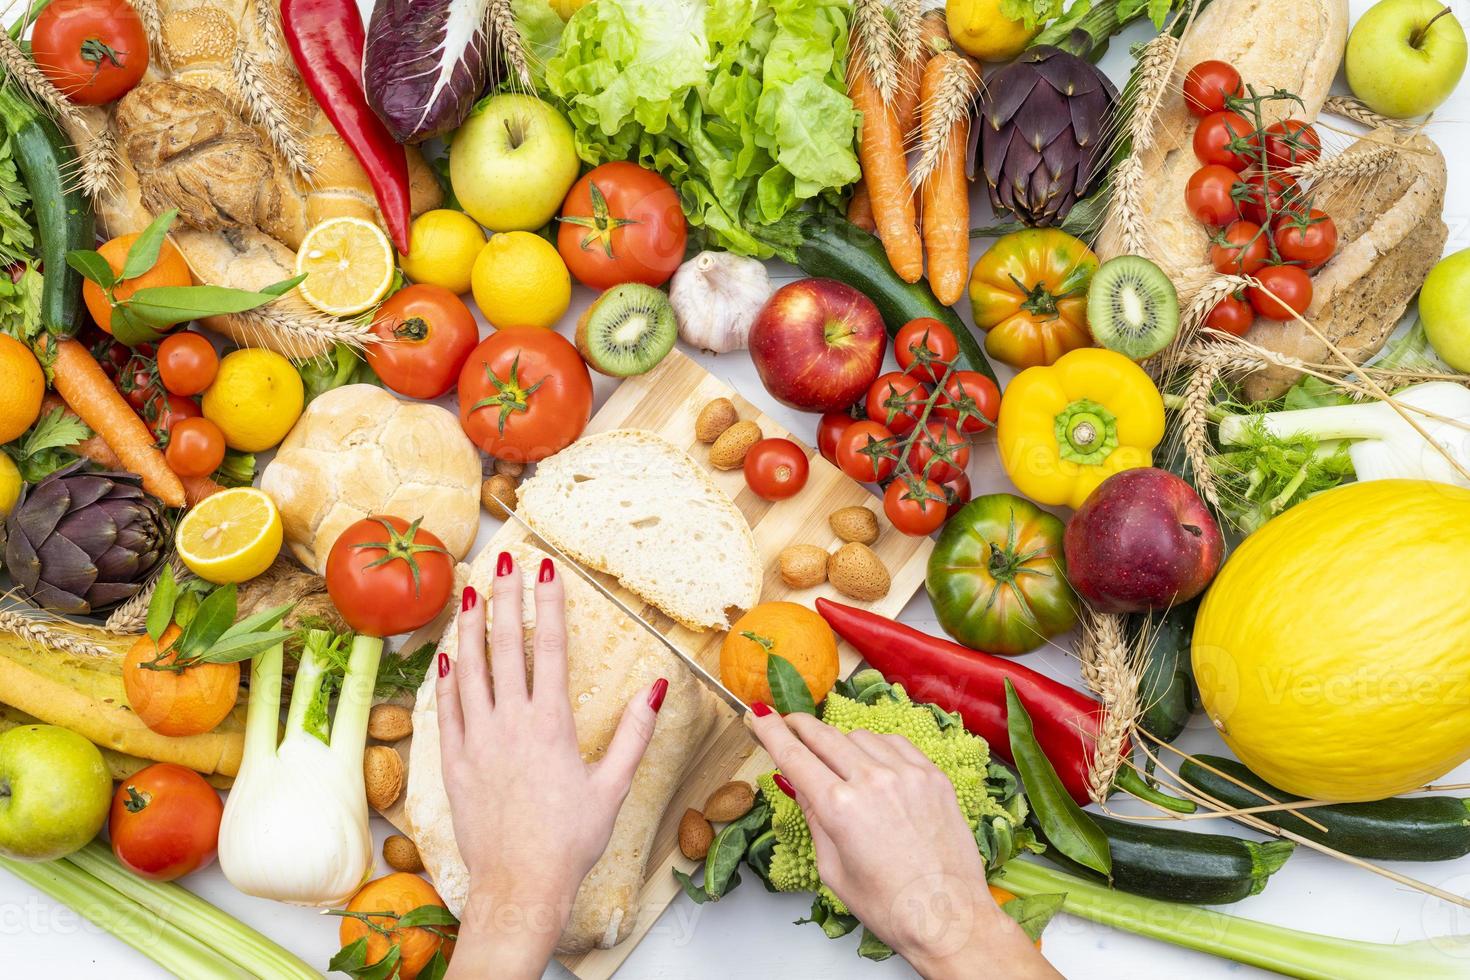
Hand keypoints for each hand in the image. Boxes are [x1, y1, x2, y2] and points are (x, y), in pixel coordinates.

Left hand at [438, 552, 665, 979]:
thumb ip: (633, 732)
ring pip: (471, 670)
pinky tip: (450, 655)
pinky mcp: (455, 763)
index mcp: (552, 724)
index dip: (549, 605)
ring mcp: (478, 741)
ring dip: (471, 627)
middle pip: (506, 646)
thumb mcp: (613, 786)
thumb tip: (657, 687)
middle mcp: (511, 723)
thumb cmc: (571, 840)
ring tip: (471, 592)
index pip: (551, 649)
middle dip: (504, 598)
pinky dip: (449, 678)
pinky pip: (449, 709)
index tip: (545, 570)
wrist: (519, 885)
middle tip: (502, 561)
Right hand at [748, 706, 1057, 979]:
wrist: (949, 918)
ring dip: (840, 742)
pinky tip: (873, 761)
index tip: (760, 716)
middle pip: (824, 736)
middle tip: (789, 723)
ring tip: (837, 759)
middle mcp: (872, 781)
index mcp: (839, 808)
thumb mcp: (833, 869)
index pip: (794, 755)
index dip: (771, 731)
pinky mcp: (932, 776)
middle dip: (801, 727)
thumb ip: (814, 818)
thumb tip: (796, 782)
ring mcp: (906, 774)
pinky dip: (876, 746)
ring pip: (859, 737)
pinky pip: (895, 743)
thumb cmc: (889, 906)